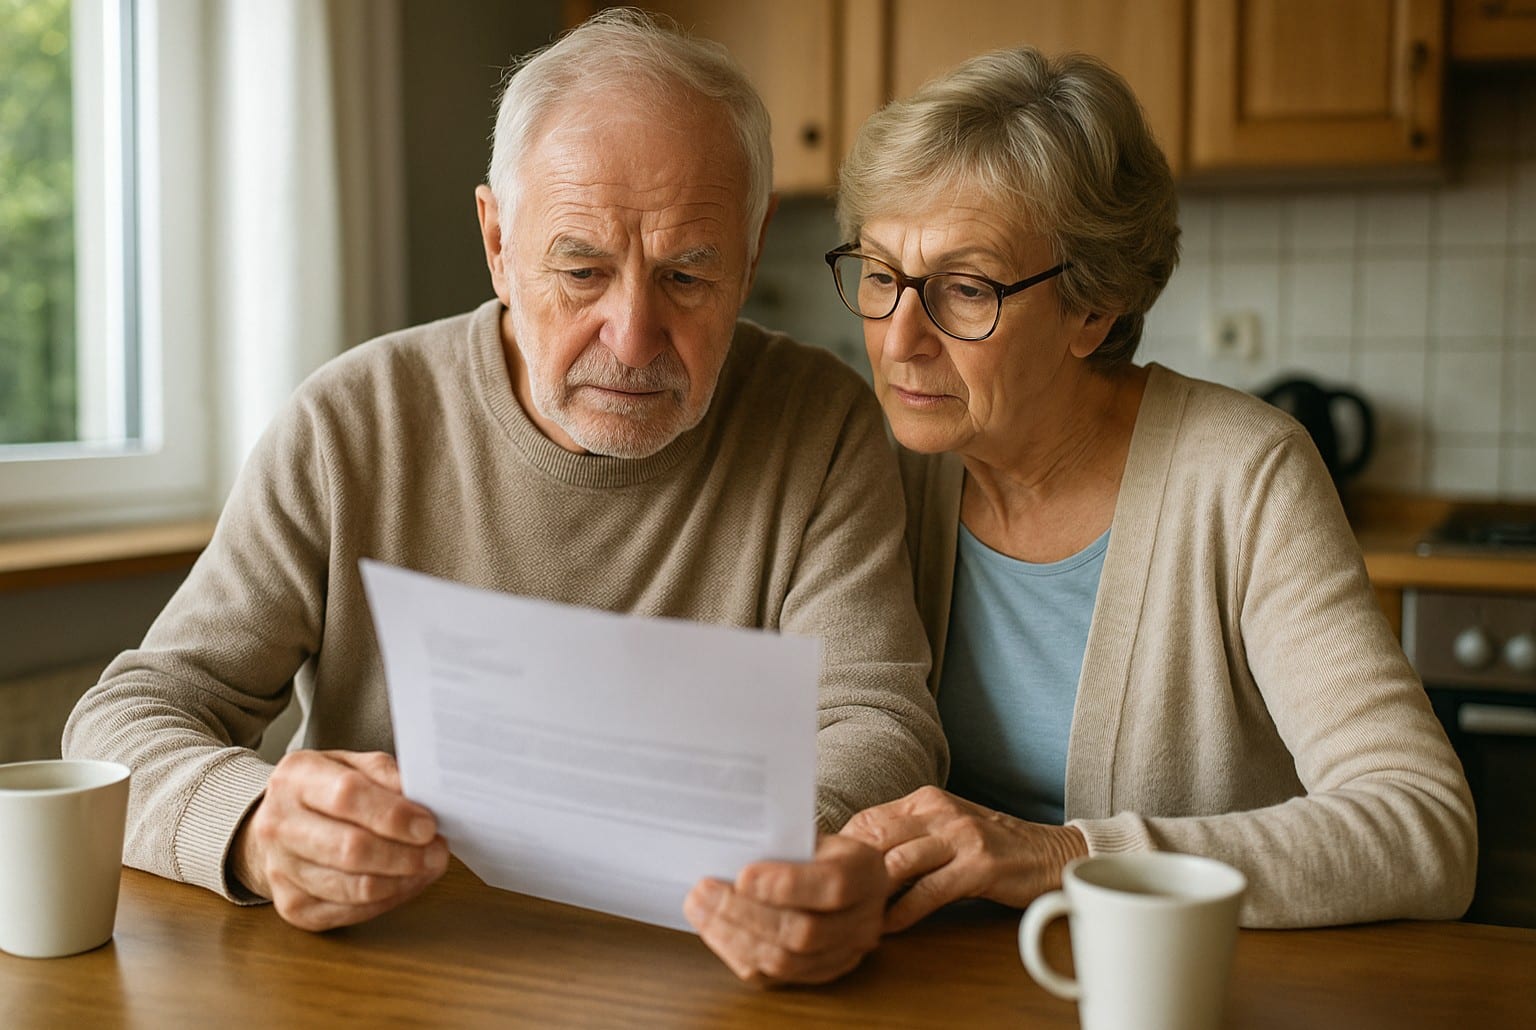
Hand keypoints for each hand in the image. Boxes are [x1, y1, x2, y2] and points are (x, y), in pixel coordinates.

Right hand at [230, 749, 448, 930]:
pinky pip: (350, 913)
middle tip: (437, 852)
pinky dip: (388, 900)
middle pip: (351, 849)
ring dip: (403, 881)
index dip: (394, 815)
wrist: (279, 826)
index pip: (348, 796)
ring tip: (428, 867)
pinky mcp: (292, 907)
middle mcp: (279, 825)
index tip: (427, 826)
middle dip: (405, 854)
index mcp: (295, 778)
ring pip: (354, 888)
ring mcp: (280, 870)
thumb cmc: (324, 792)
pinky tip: (405, 883)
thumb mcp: (352, 764)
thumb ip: (385, 775)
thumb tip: (423, 798)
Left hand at [683, 833, 886, 985]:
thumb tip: (729, 848)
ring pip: (787, 961)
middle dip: (745, 913)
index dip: (787, 885)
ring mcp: (844, 953)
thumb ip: (779, 842)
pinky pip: (774, 977)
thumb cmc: (814, 848)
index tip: (742, 875)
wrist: (836, 871)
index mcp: (866, 871)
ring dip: (734, 936)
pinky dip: (737, 954)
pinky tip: (714, 930)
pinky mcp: (818, 974)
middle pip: (805, 931)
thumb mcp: (808, 832)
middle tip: (704, 891)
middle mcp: (864, 919)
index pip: (834, 886)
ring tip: (699, 908)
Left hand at [840, 786, 1087, 932]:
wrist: (1050, 854)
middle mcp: (940, 812)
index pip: (868, 818)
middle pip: (876, 836)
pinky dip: (904, 912)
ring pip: (899, 862)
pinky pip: (930, 891)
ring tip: (854, 917)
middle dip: (849, 871)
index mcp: (926, 800)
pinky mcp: (980, 866)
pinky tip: (889, 926)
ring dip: (872, 894)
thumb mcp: (945, 829)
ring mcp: (961, 837)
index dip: (841, 849)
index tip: (825, 875)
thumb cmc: (990, 845)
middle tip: (831, 900)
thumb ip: (906, 836)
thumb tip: (854, 860)